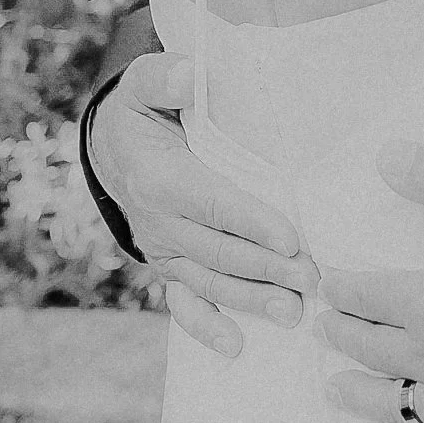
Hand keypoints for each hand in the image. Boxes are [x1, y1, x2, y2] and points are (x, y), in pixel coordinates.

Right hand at [90, 52, 317, 355]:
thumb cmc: (142, 109)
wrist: (110, 147)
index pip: (212, 203)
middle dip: (268, 268)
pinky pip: (184, 301)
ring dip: (252, 298)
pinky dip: (206, 325)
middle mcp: (158, 221)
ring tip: (294, 313)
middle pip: (219, 249)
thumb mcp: (144, 81)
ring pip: (211, 279)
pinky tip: (236, 346)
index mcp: (159, 176)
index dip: (252, 222)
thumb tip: (190, 75)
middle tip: (313, 280)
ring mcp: (163, 249)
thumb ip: (166, 77)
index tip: (291, 239)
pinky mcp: (168, 265)